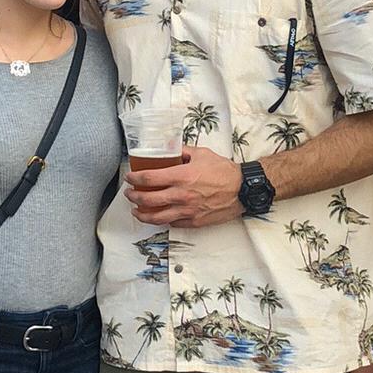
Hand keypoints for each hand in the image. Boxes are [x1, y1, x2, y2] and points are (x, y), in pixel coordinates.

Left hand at [127, 145, 242, 228]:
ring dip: (142, 215)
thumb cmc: (224, 171)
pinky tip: (158, 217)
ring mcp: (187, 211)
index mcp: (181, 176)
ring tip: (136, 211)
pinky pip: (173, 223)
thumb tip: (169, 149)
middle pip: (148, 200)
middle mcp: (181, 195)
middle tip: (129, 194)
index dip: (134, 178)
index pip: (149, 178)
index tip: (129, 178)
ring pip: (157, 217)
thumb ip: (182, 151)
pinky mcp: (194, 221)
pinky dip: (162, 220)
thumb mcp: (202, 154)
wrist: (243, 190)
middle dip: (133, 197)